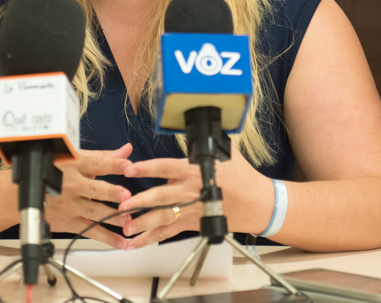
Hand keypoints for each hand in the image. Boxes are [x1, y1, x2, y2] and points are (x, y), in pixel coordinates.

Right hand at [44, 143, 133, 248]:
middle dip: (110, 193)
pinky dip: (107, 238)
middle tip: (126, 196)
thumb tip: (126, 151)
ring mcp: (71, 205)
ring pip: (94, 211)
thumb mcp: (75, 159)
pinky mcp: (70, 222)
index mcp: (74, 165)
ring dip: (112, 217)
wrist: (23, 195)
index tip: (128, 166)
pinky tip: (122, 241)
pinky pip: (91, 230)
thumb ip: (103, 157)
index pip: (95, 164)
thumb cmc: (52, 172)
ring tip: (128, 220)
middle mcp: (73, 185)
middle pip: (94, 189)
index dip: (112, 164)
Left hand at [117, 148, 273, 248]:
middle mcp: (191, 190)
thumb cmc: (243, 177)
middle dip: (139, 201)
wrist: (259, 203)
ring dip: (142, 223)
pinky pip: (171, 232)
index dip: (146, 168)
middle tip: (121, 205)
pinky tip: (139, 241)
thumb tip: (193, 138)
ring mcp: (192, 210)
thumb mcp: (225, 154)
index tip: (129, 169)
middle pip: (160, 196)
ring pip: (163, 217)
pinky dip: (154, 237)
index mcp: (195, 170)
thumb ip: (203, 149)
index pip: (166, 167)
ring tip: (125, 228)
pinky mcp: (195, 224)